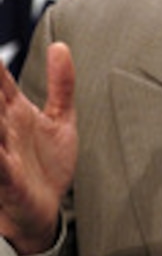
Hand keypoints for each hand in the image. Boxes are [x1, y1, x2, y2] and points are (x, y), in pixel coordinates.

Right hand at [0, 42, 77, 254]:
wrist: (47, 210)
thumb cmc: (47, 164)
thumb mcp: (60, 118)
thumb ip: (61, 83)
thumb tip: (60, 45)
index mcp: (14, 110)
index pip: (0, 78)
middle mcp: (4, 127)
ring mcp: (3, 151)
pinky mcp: (8, 176)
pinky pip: (0, 163)